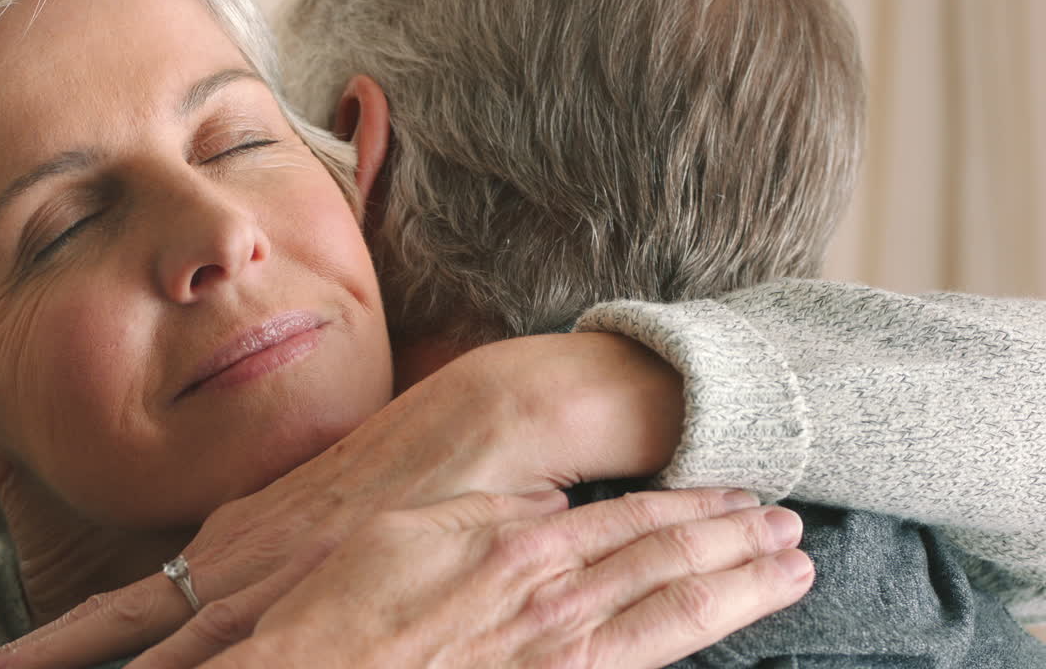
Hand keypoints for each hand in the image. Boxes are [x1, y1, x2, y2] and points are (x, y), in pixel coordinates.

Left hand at [0, 333, 688, 668]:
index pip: (119, 615)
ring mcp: (269, 579)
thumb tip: (244, 586)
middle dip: (39, 663)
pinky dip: (175, 664)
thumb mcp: (324, 512)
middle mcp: (231, 562)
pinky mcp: (314, 590)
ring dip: (80, 659)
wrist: (479, 424)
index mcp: (230, 543)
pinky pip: (225, 651)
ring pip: (161, 652)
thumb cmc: (411, 468)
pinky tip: (157, 668)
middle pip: (114, 634)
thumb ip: (281, 554)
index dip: (47, 649)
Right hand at [196, 489, 812, 668]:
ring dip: (738, 590)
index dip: (696, 505)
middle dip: (739, 544)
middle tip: (795, 529)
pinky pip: (641, 662)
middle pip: (669, 563)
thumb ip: (485, 514)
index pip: (633, 519)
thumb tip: (544, 504)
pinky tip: (724, 629)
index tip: (742, 493)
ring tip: (791, 572)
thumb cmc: (349, 608)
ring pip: (672, 614)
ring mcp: (561, 655)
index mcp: (523, 547)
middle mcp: (556, 600)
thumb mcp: (409, 529)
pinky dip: (691, 638)